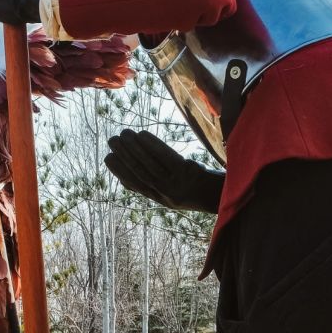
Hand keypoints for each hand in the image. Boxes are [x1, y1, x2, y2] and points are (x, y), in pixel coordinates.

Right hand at [104, 129, 224, 212]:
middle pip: (140, 172)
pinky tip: (143, 134)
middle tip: (113, 140)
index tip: (108, 157)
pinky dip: (152, 145)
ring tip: (124, 133)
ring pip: (149, 164)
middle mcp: (166, 194)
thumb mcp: (173, 194)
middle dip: (124, 155)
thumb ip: (153, 187)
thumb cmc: (197, 190)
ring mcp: (177, 184)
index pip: (135, 185)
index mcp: (161, 199)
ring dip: (134, 147)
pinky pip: (165, 157)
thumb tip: (125, 178)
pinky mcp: (187, 173)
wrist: (223, 194)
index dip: (119, 172)